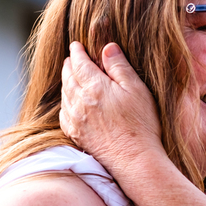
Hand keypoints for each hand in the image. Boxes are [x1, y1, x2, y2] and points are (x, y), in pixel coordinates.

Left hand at [60, 42, 166, 170]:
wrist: (135, 159)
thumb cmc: (141, 124)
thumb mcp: (137, 90)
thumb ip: (120, 67)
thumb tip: (107, 47)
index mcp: (95, 87)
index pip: (79, 62)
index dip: (77, 51)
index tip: (76, 45)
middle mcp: (80, 102)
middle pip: (68, 76)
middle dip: (69, 64)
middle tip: (72, 58)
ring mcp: (75, 119)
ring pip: (64, 94)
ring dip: (66, 82)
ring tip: (71, 76)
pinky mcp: (76, 134)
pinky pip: (63, 113)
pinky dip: (64, 102)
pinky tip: (70, 102)